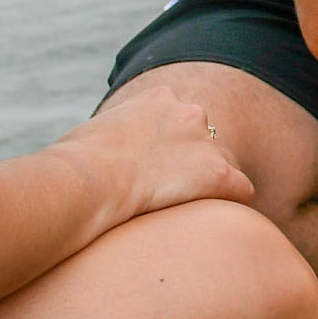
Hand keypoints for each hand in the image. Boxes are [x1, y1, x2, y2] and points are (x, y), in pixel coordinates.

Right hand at [56, 79, 258, 220]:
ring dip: (212, 184)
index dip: (174, 147)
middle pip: (207, 138)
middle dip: (195, 162)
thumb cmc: (75, 162)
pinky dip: (232, 204)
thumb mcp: (90, 134)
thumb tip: (91, 154)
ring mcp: (205, 142)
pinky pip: (242, 189)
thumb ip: (107, 136)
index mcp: (159, 98)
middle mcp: (189, 112)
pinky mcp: (217, 173)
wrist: (88, 179)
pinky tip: (217, 221)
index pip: (182, 120)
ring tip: (192, 210)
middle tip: (174, 191)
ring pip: (226, 163)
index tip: (159, 169)